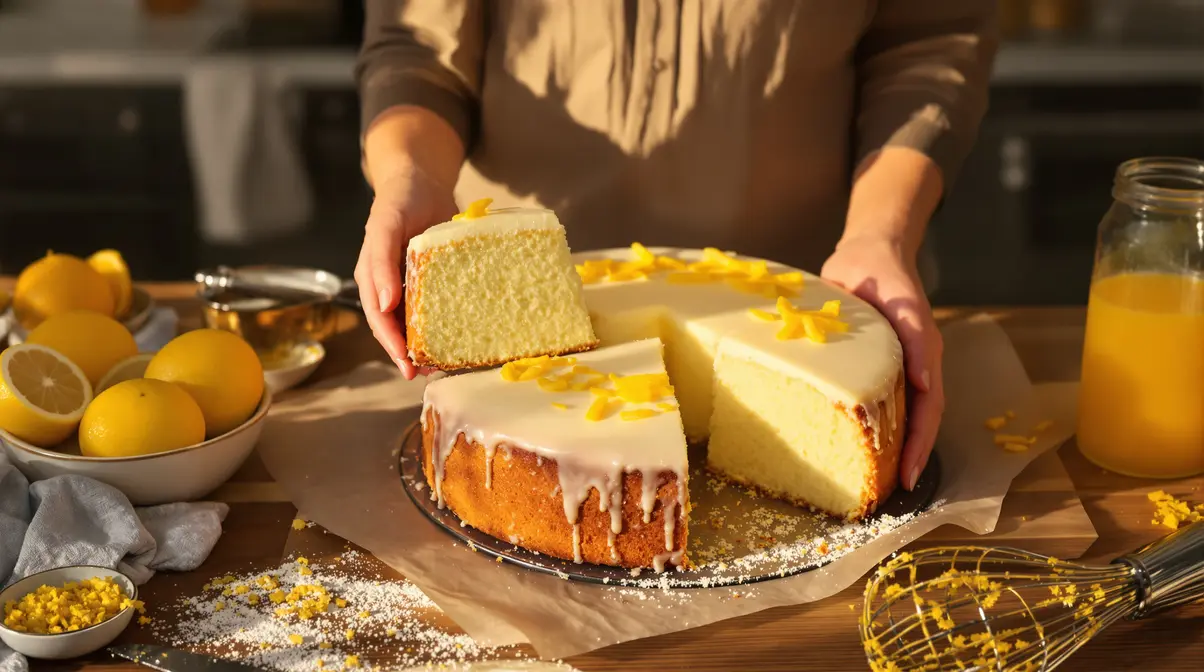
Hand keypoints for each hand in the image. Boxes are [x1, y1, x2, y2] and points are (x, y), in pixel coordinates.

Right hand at [353, 165, 457, 378]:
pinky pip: (434, 307)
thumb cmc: (399, 200)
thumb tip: (385, 305)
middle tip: (423, 374)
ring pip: (413, 321)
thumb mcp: (387, 226)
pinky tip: (456, 337)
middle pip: (394, 326)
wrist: (421, 182)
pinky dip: (441, 324)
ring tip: (440, 365)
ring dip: (423, 344)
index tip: (407, 362)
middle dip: (406, 352)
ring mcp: (409, 284)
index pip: (378, 316)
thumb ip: (381, 261)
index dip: (390, 342)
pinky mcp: (431, 280)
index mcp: (372, 275)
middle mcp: (389, 285)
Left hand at [821, 235, 944, 490]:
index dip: (919, 446)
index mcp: (922, 356)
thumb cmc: (882, 274)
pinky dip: (870, 421)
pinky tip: (853, 439)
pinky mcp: (873, 361)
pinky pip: (876, 397)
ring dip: (891, 444)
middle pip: (917, 421)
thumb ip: (916, 341)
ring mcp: (894, 365)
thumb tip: (927, 386)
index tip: (907, 478)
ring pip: (898, 413)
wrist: (866, 252)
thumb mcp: (901, 304)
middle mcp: (912, 366)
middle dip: (907, 456)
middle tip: (891, 491)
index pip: (928, 412)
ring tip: (875, 477)